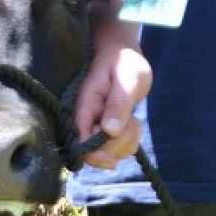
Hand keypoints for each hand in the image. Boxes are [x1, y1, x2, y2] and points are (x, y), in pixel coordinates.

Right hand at [73, 7, 149, 168]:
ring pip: (111, 149)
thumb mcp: (126, 79)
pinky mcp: (108, 126)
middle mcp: (88, 120)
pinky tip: (133, 122)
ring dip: (128, 140)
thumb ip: (118, 104)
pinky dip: (131, 138)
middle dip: (119, 143)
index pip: (81, 142)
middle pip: (98, 151)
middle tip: (132, 122)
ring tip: (134, 120)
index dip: (94, 156)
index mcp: (85, 108)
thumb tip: (110, 130)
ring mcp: (98, 124)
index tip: (111, 162)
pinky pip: (120, 143)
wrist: (122, 53)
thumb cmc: (123, 62)